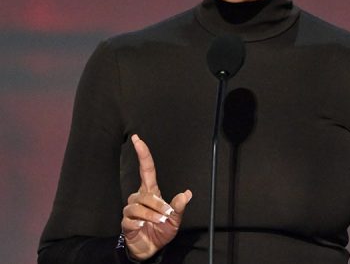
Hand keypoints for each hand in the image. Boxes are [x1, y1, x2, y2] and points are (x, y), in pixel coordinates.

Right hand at [121, 134, 192, 260]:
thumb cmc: (161, 230)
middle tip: (166, 216)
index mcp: (151, 191)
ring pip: (138, 205)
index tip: (137, 139)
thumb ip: (179, 207)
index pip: (146, 168)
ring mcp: (131, 209)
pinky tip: (143, 226)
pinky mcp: (125, 221)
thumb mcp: (175, 219)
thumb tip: (187, 193)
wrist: (150, 248)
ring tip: (158, 222)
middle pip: (145, 193)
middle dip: (157, 204)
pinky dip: (139, 222)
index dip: (142, 153)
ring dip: (151, 215)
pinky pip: (130, 218)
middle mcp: (140, 197)